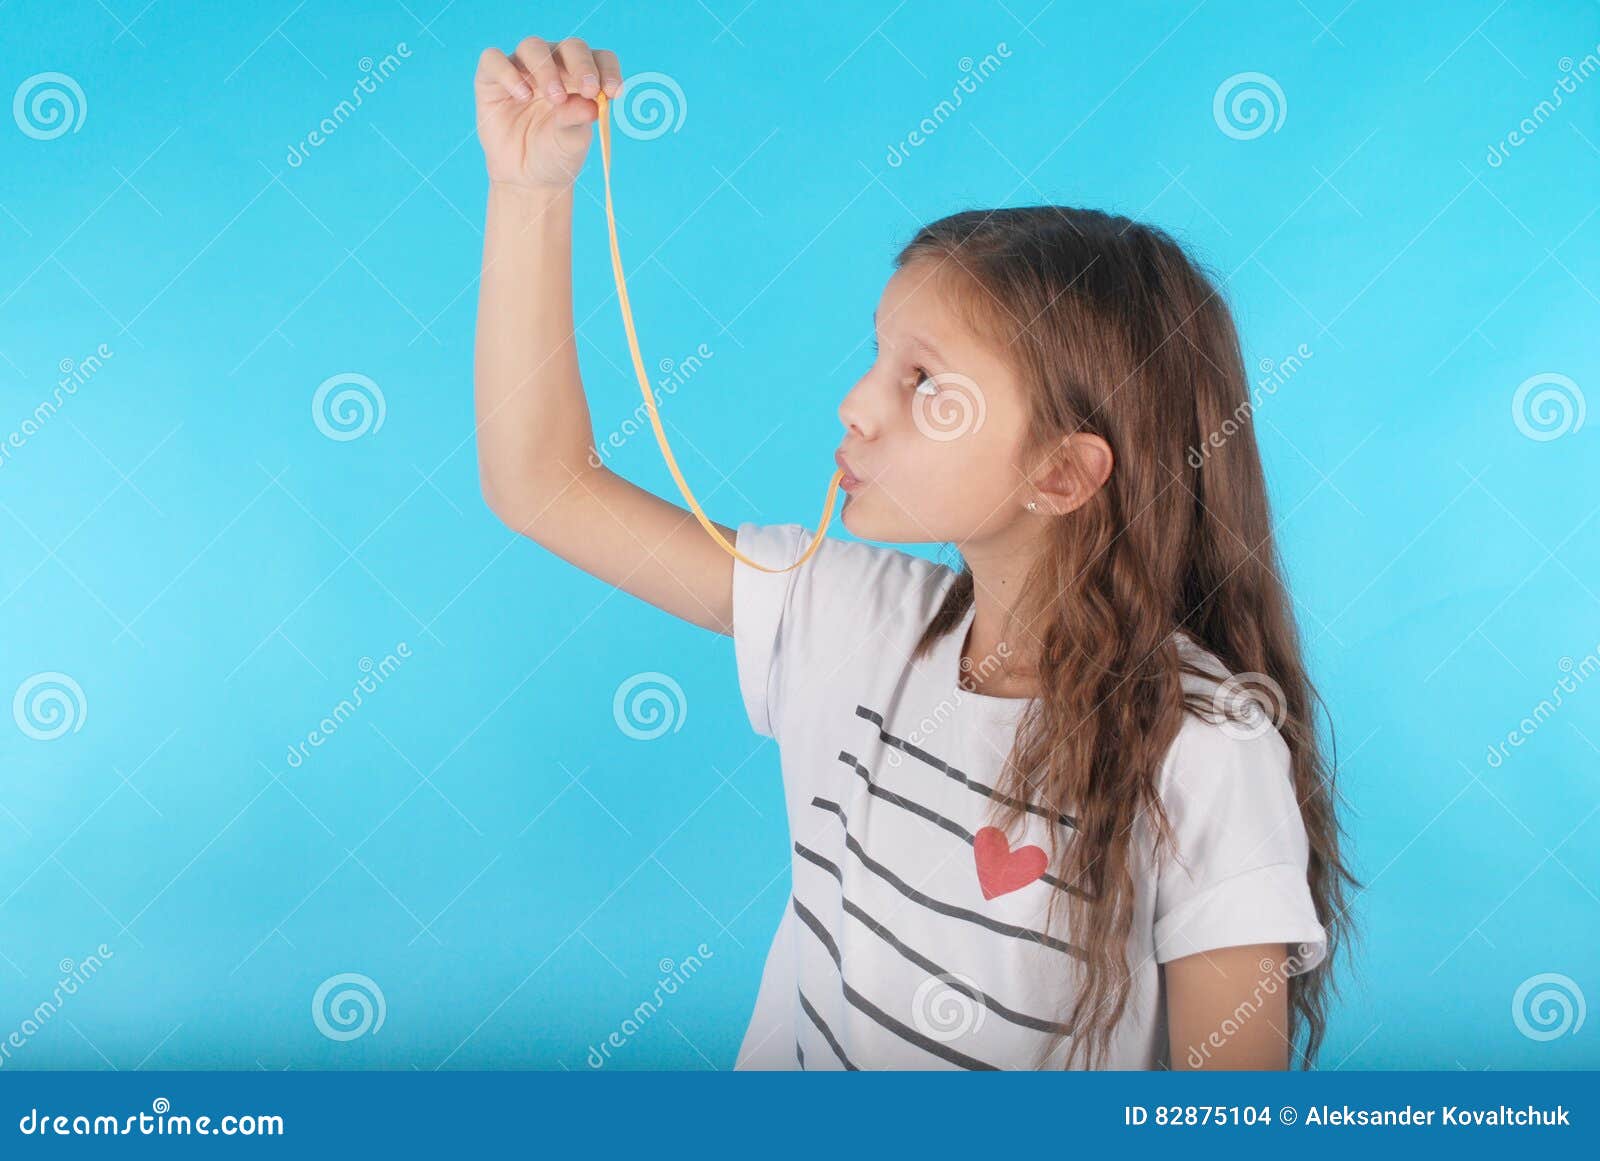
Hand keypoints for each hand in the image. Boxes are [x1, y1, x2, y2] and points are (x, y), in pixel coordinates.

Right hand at [474, 36, 622, 189]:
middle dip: (581, 65)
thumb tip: (591, 104)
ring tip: (554, 98)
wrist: (526, 178)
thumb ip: (578, 120)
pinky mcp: (492, 78)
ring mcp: (522, 68)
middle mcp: (554, 66)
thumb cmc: (555, 154)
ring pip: (533, 47)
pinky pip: (494, 60)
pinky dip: (509, 73)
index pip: (600, 59)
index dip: (608, 70)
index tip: (613, 92)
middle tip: (587, 90)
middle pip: (571, 47)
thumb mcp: (571, 141)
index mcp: (582, 77)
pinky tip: (522, 96)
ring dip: (547, 69)